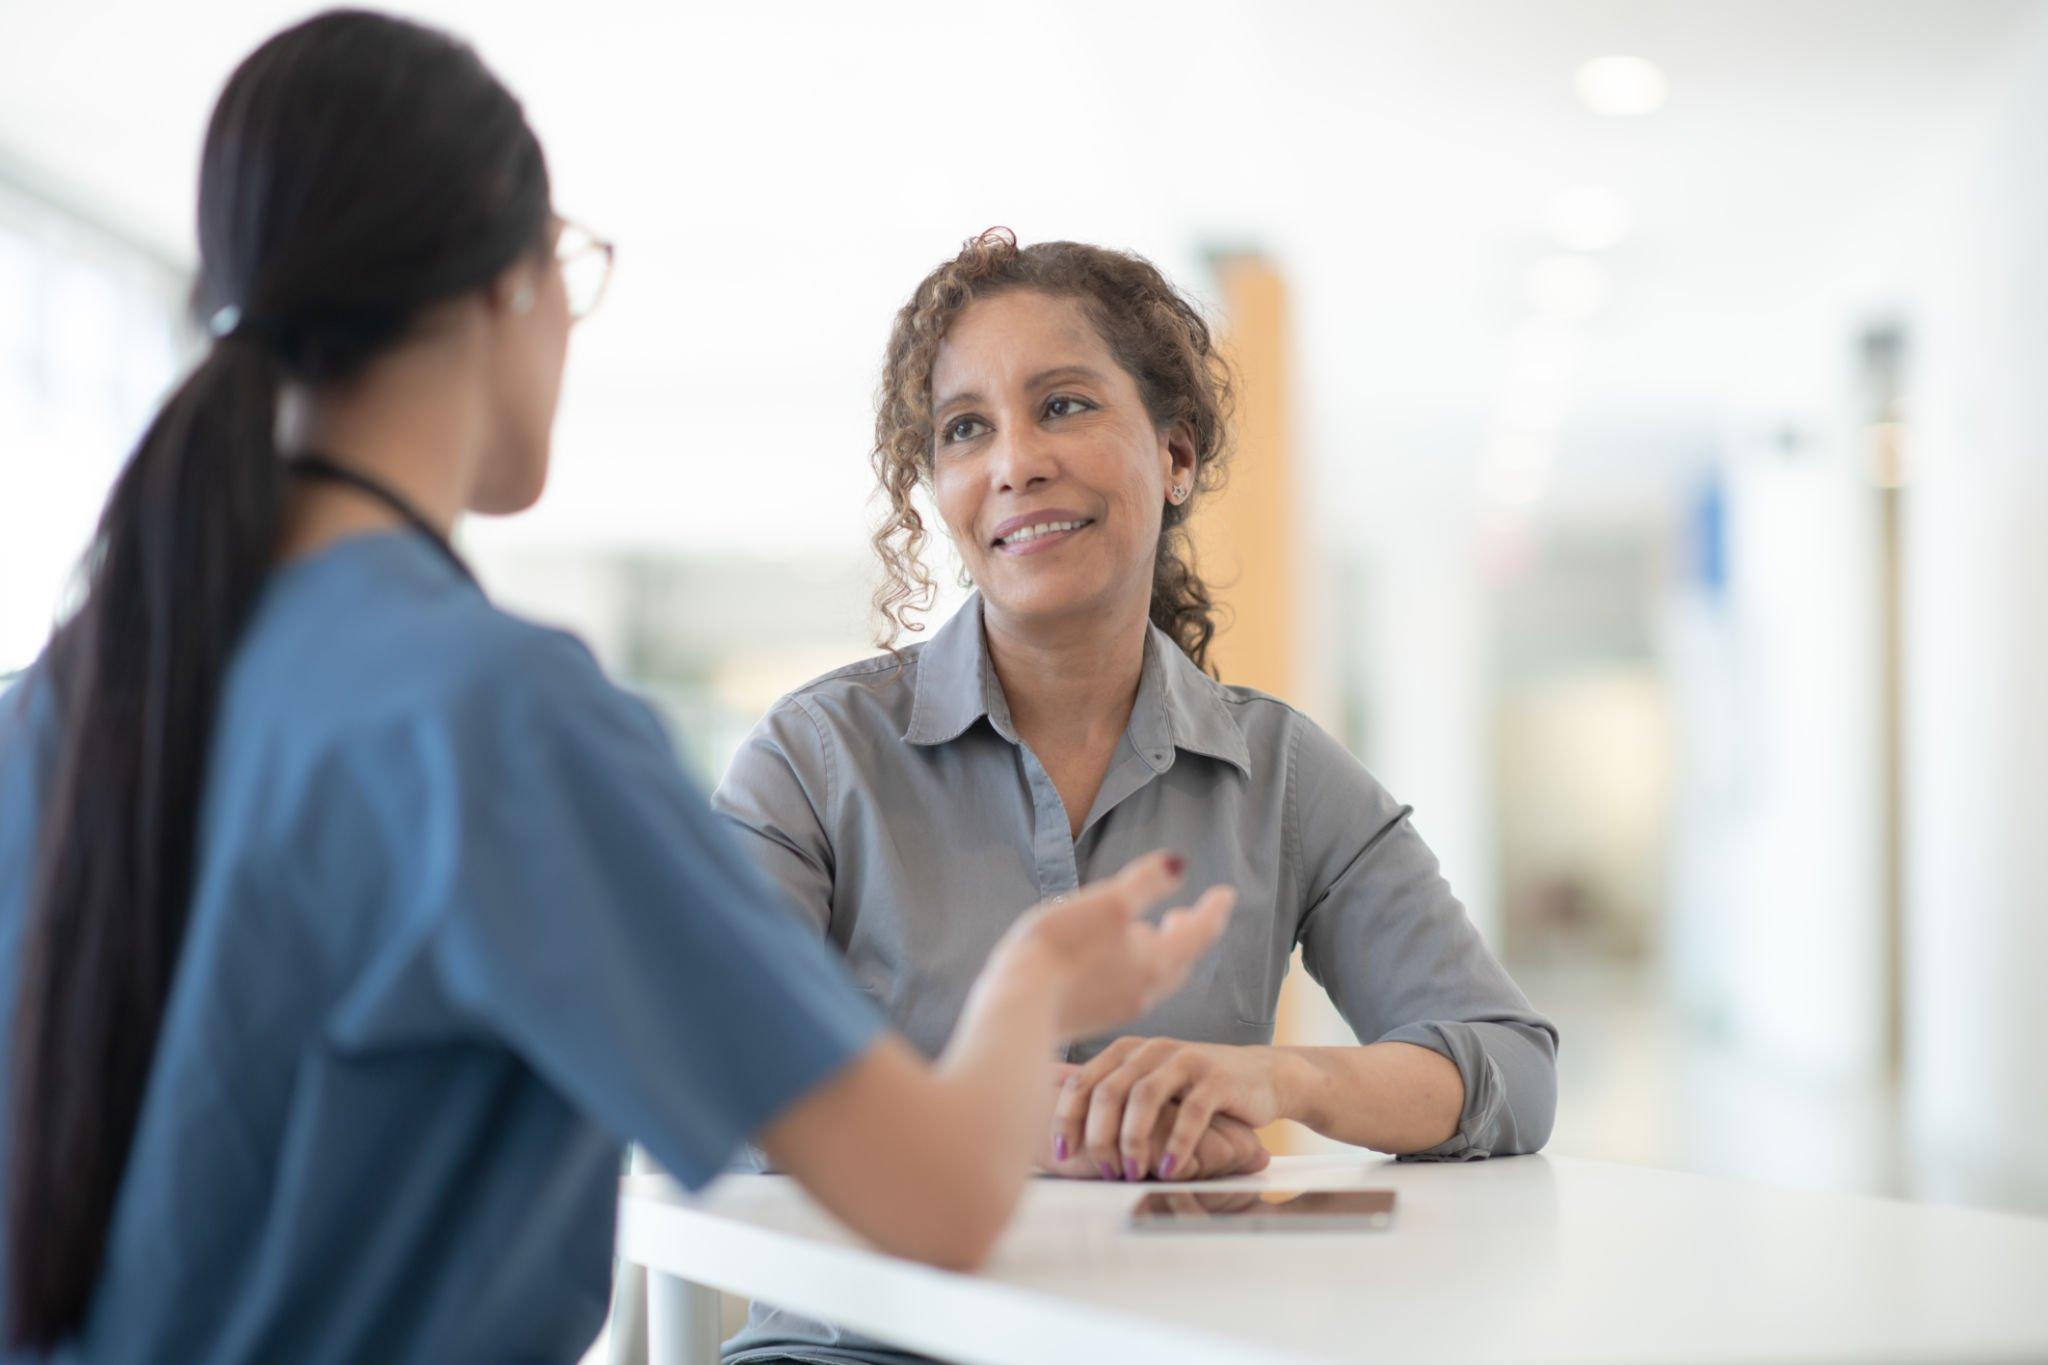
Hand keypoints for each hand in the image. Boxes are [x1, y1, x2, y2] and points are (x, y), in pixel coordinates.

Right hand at [994, 852, 1234, 1041]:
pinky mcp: (1093, 1017)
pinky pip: (1129, 989)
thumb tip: (1178, 863)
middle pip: (1181, 959)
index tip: (1226, 894)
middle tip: (1187, 915)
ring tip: (1149, 932)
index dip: (1214, 910)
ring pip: (1155, 977)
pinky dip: (1135, 968)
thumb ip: (1145, 883)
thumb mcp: (1107, 904)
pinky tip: (1112, 959)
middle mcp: (1146, 991)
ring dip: (1161, 952)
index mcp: (1157, 962)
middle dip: (1189, 934)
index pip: (1200, 933)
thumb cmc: (1061, 950)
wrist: (1016, 1010)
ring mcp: (1119, 1008)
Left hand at [1054, 1037, 1283, 1180]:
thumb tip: (1056, 1121)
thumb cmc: (1197, 1089)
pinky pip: (1192, 1112)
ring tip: (1132, 1172)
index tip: (1061, 1152)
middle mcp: (1152, 1050)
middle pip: (1108, 1090)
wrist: (1262, 1077)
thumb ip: (1112, 1095)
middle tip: (1102, 1170)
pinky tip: (1169, 1169)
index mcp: (1127, 1051)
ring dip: (1133, 1140)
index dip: (1065, 1117)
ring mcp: (1185, 1061)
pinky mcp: (1217, 1078)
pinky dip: (1176, 1143)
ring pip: (1144, 1097)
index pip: (1082, 1081)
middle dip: (1099, 1136)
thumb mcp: (1150, 1085)